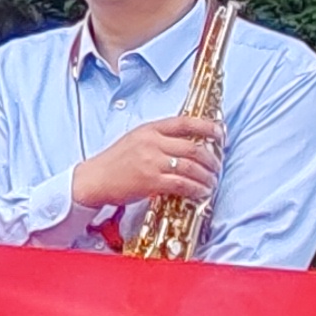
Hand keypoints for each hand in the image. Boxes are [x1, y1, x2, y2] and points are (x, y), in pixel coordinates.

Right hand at [70, 113, 221, 213]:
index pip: (185, 122)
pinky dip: (195, 189)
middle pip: (193, 148)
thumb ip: (160, 138)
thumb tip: (189, 143)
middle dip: (212, 159)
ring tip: (211, 183)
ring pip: (190, 167)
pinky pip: (181, 184)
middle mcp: (152, 142)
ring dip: (206, 177)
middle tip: (217, 167)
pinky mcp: (150, 181)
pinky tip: (200, 192)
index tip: (221, 134)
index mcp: (150, 129)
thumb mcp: (136, 140)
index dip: (208, 127)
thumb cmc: (115, 162)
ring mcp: (151, 162)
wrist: (94, 179)